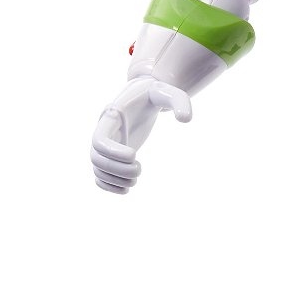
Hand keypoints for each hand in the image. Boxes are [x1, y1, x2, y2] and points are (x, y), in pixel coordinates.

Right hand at [90, 77, 191, 193]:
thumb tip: (185, 119)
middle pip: (96, 158)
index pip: (99, 139)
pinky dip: (108, 186)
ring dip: (114, 180)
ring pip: (97, 169)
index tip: (134, 155)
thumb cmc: (156, 93)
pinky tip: (126, 189)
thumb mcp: (168, 92)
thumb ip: (179, 101)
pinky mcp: (113, 153)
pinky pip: (100, 174)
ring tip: (135, 181)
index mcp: (112, 117)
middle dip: (117, 170)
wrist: (144, 96)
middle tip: (139, 169)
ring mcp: (107, 144)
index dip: (113, 152)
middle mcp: (104, 131)